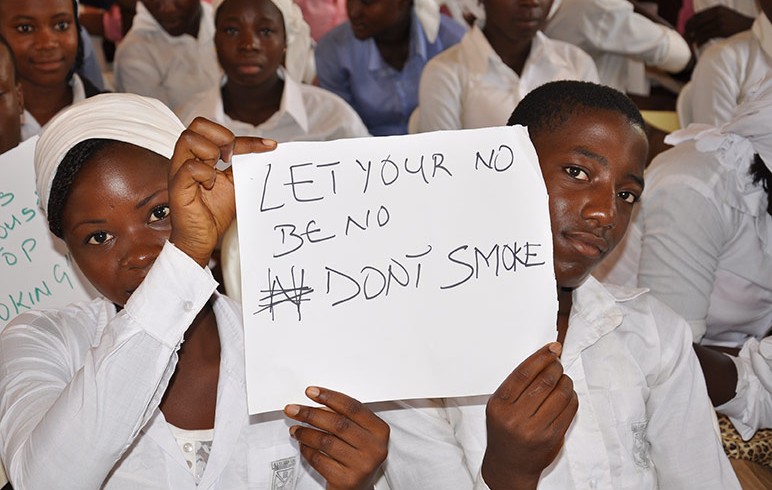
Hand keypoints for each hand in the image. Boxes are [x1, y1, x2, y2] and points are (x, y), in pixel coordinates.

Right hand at [168, 117, 275, 266]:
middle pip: (196, 125)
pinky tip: (210, 185)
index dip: (245, 137)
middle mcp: (185, 159)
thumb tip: (266, 148)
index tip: (269, 146)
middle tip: (232, 157)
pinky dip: (206, 173)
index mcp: (198, 155)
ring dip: (210, 152)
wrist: (202, 238)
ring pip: (188, 139)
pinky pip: (190, 167)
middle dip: (221, 136)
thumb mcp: (234, 182)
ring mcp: (179, 171)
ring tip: (218, 172)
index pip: (216, 130)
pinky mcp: (177, 187)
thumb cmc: (214, 211)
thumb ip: (243, 164)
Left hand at [285, 387, 388, 489]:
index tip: (311, 392)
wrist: (357, 489)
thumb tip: (317, 404)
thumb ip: (344, 417)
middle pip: (337, 423)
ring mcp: (361, 465)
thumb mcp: (359, 434)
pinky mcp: (346, 480)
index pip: (353, 407)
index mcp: (380, 430)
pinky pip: (319, 460)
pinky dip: (307, 450)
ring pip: (326, 442)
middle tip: (294, 409)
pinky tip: (302, 445)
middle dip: (311, 414)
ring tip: (295, 429)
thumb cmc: (356, 456)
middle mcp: (374, 448)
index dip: (330, 397)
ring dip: (305, 433)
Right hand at [481, 343, 577, 489]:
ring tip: (563, 379)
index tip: (551, 349)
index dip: (540, 357)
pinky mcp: (552, 438)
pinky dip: (572, 397)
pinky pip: (569, 410)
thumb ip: (516, 386)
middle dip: (555, 367)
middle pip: (543, 381)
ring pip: (560, 394)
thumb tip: (543, 359)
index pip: (523, 373)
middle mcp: (515, 418)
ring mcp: (534, 429)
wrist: (509, 464)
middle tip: (558, 363)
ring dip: (565, 381)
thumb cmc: (504, 431)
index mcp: (499, 405)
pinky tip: (567, 394)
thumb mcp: (499, 407)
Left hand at [685, 6, 753, 46]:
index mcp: (716, 9)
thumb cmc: (734, 23)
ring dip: (694, 37)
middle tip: (686, 37)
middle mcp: (717, 13)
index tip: (685, 29)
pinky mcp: (722, 30)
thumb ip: (711, 17)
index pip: (697, 15)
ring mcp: (720, 21)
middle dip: (689, 30)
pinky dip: (700, 41)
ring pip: (700, 30)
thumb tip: (694, 25)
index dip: (689, 23)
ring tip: (692, 42)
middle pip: (697, 22)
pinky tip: (698, 44)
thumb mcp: (723, 15)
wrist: (749, 27)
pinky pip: (706, 36)